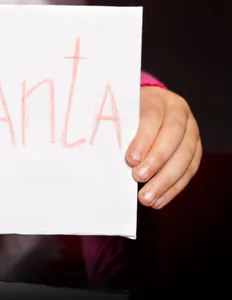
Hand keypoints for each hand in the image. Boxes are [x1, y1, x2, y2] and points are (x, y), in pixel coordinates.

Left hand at [126, 87, 201, 208]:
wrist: (149, 104)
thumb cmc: (128, 111)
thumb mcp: (123, 111)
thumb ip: (118, 126)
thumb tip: (103, 151)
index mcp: (158, 98)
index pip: (153, 116)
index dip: (144, 139)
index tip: (130, 159)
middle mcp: (179, 112)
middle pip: (173, 137)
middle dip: (156, 161)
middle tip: (138, 178)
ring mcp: (191, 129)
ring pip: (185, 156)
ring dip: (166, 180)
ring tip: (148, 198)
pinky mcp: (196, 147)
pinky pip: (189, 169)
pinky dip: (174, 187)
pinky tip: (159, 200)